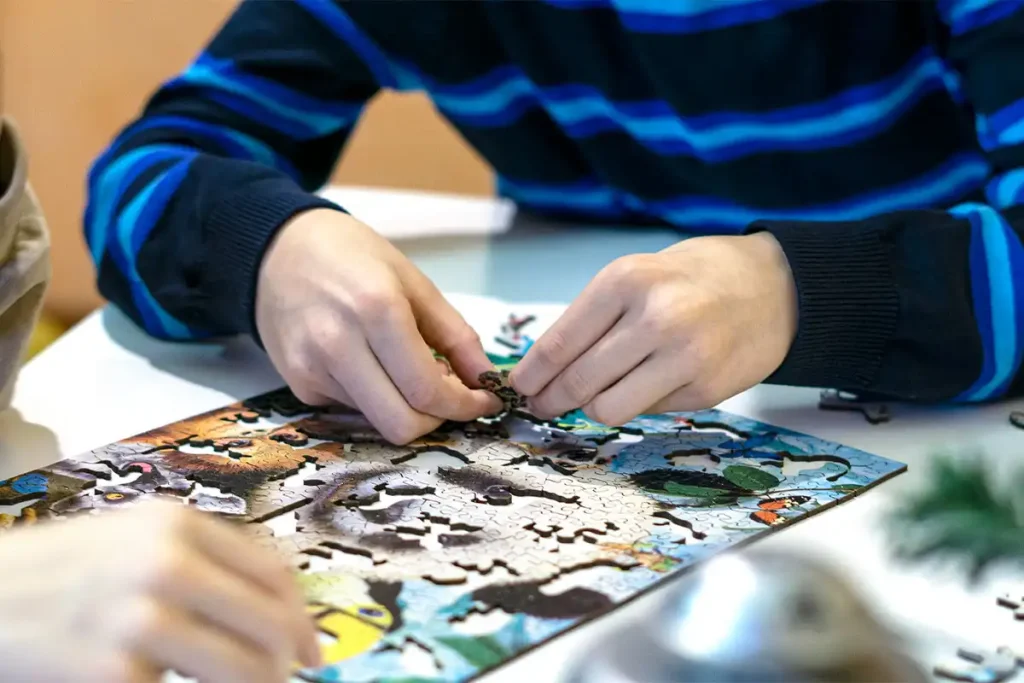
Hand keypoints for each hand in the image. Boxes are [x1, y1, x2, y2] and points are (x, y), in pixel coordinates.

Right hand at [0, 503, 318, 682]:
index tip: (311, 649)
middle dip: (284, 662)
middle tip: (282, 680)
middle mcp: (165, 564)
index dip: (302, 618)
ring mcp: (139, 620)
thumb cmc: (58, 573)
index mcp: (175, 525)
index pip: (274, 573)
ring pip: (243, 670)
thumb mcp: (131, 539)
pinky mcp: (113, 674)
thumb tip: (275, 610)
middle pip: (269, 624)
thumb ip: (200, 561)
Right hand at [256, 209, 500, 443]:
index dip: (465, 406)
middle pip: (401, 425)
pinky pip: (352, 410)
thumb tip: (487, 380)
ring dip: (406, 406)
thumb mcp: (414, 282)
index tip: (485, 401)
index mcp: (376, 310)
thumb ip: (456, 335)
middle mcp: (338, 345)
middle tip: (451, 396)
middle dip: (437, 419)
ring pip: (378, 420)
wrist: (277, 250)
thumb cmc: (353, 257)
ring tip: (408, 369)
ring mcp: (311, 369)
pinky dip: (375, 397)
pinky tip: (371, 364)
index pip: (428, 390)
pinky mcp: (296, 384)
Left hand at [510, 232, 797, 423]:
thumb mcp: (637, 275)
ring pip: (608, 407)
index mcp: (626, 282)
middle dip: (552, 399)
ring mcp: (682, 357)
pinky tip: (645, 385)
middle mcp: (654, 318)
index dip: (533, 373)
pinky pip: (648, 411)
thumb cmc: (694, 278)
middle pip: (580, 381)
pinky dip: (637, 403)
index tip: (518, 387)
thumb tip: (546, 369)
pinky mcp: (704, 389)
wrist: (776, 286)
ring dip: (593, 407)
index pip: (561, 342)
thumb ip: (595, 319)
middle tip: (543, 405)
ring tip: (592, 398)